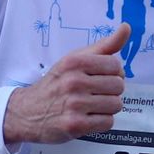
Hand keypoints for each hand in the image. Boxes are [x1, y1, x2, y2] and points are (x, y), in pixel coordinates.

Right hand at [3, 24, 129, 144]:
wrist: (27, 111)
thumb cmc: (56, 83)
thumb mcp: (74, 59)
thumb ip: (103, 46)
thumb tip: (126, 27)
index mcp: (74, 62)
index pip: (115, 65)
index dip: (113, 73)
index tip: (100, 77)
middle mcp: (73, 82)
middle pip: (118, 86)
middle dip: (111, 91)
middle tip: (94, 93)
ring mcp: (74, 105)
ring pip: (115, 105)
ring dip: (107, 108)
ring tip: (91, 106)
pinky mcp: (75, 125)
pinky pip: (108, 122)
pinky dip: (101, 122)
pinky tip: (88, 117)